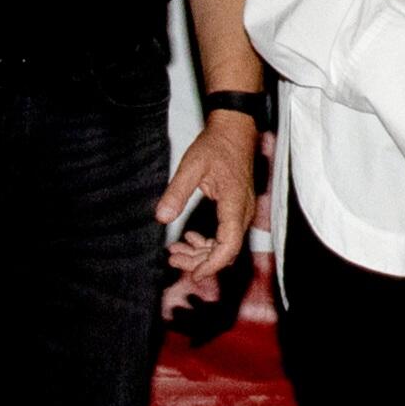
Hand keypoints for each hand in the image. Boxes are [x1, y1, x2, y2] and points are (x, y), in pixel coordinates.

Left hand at [159, 110, 259, 300]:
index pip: (229, 244)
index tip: (194, 274)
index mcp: (235, 203)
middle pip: (227, 250)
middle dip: (200, 261)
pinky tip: (190, 238)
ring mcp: (242, 212)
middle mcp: (243, 212)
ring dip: (202, 253)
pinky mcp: (236, 210)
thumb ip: (177, 192)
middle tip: (173, 259)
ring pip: (226, 246)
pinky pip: (225, 236)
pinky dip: (208, 243)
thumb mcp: (191, 166)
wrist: (234, 131)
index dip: (212, 264)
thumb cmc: (216, 145)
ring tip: (175, 252)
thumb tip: (162, 218)